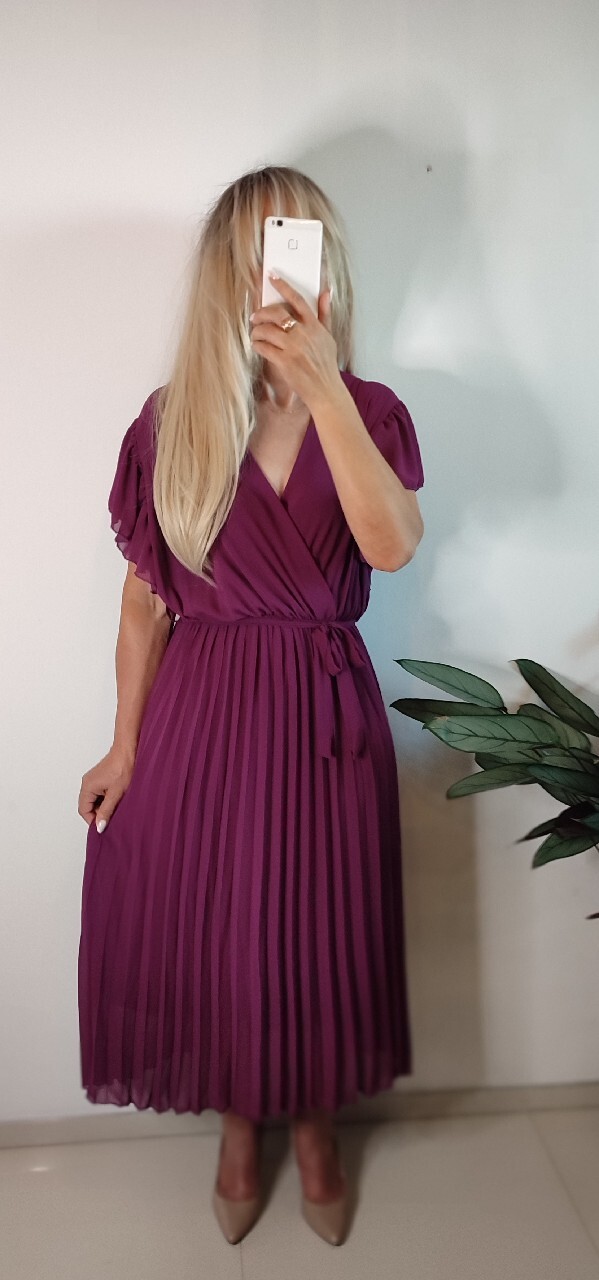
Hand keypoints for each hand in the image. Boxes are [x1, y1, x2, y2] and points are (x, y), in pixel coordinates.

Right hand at [78, 745, 135, 830]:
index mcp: (87, 787)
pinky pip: (99, 793)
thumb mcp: (116, 794)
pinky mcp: (100, 778)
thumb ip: (106, 811)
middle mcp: (87, 783)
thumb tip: (99, 826)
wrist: (129, 750)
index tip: (104, 826)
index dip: (93, 820)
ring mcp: (93, 780)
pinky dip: (106, 798)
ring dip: (104, 806)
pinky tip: (117, 798)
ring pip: (94, 800)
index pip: (84, 811)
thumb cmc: (123, 767)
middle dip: (99, 813)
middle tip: (112, 817)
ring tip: (117, 806)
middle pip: (87, 806)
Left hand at [249, 273, 341, 411]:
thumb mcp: (328, 336)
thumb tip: (327, 292)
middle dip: (261, 313)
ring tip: (255, 334)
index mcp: (313, 325)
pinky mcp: (284, 361)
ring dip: (256, 331)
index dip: (283, 286)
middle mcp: (303, 334)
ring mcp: (293, 348)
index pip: (297, 300)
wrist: (325, 389)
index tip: (272, 277)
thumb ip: (325, 313)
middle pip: (276, 313)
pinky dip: (256, 345)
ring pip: (266, 330)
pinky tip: (257, 346)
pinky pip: (263, 347)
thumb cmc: (326, 364)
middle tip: (255, 316)